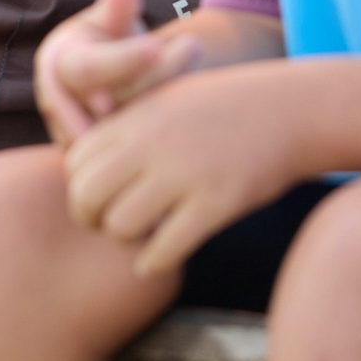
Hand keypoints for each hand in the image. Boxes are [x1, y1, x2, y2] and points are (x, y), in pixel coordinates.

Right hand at [35, 0, 199, 144]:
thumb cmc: (106, 41)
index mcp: (57, 64)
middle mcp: (61, 105)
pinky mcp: (103, 159)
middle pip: (111, 102)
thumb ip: (116, 8)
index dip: (122, 60)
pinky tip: (194, 93)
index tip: (157, 45)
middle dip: (154, 76)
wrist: (100, 79)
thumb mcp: (108, 20)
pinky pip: (136, 150)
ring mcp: (82, 136)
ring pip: (126, 130)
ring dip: (167, 96)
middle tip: (192, 46)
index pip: (87, 69)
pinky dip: (168, 124)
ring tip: (195, 53)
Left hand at [63, 63, 316, 276]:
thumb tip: (85, 164)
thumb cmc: (221, 109)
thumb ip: (124, 127)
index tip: (102, 198)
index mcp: (134, 118)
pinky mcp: (215, 202)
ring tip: (141, 239)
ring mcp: (182, 173)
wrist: (286, 110)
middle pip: (86, 196)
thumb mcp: (164, 99)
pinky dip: (155, 261)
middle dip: (93, 218)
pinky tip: (159, 259)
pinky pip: (166, 247)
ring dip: (127, 241)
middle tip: (112, 225)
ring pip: (121, 225)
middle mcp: (150, 144)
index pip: (75, 164)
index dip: (82, 188)